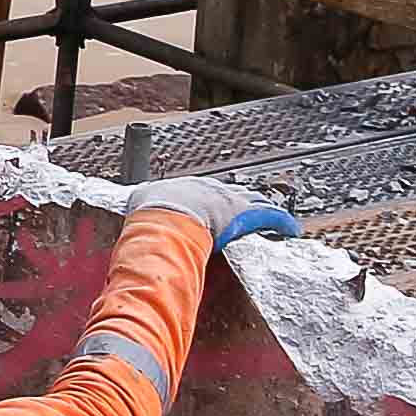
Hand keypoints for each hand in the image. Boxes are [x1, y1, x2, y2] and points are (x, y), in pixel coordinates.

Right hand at [130, 175, 296, 245]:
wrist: (163, 214)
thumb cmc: (149, 213)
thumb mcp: (139, 208)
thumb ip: (137, 216)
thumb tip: (123, 228)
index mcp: (187, 187)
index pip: (206, 192)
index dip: (213, 201)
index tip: (215, 208)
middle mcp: (211, 189)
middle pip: (233, 193)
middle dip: (242, 201)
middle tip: (249, 208)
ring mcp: (230, 200)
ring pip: (254, 202)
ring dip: (263, 209)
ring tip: (272, 215)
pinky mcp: (246, 213)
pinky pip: (271, 216)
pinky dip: (282, 222)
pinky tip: (291, 229)